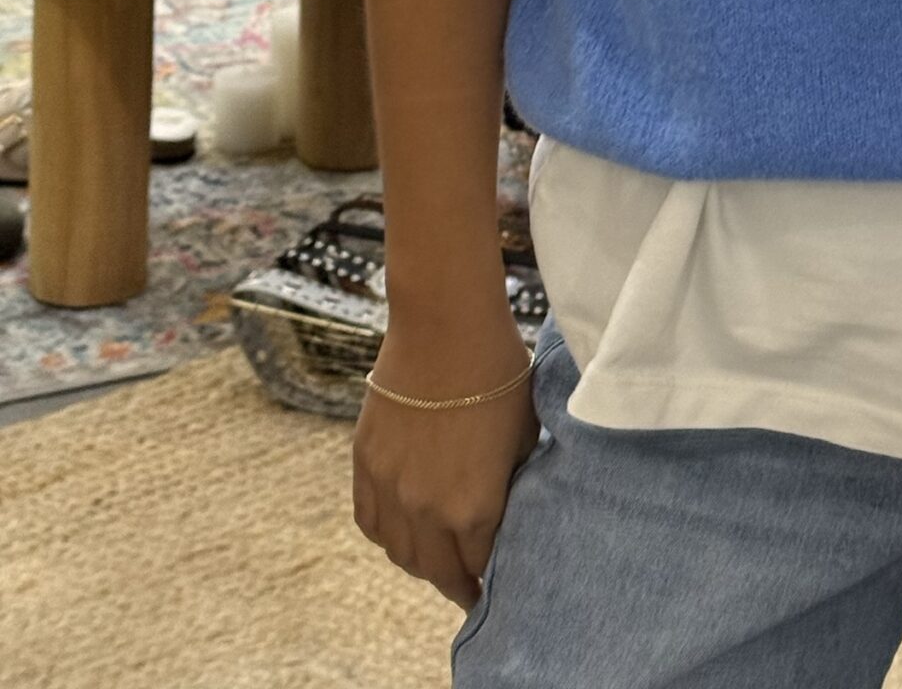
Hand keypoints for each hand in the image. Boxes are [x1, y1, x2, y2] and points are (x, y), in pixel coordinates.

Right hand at [353, 316, 540, 609]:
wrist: (446, 327)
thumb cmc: (499, 375)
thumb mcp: (525, 436)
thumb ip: (513, 483)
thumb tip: (507, 506)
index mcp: (474, 509)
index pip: (479, 565)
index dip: (488, 574)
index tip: (494, 582)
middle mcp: (426, 512)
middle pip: (436, 570)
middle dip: (455, 582)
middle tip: (467, 586)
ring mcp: (390, 490)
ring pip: (399, 553)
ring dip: (420, 563)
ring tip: (436, 560)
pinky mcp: (364, 464)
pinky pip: (370, 521)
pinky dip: (386, 534)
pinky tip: (400, 531)